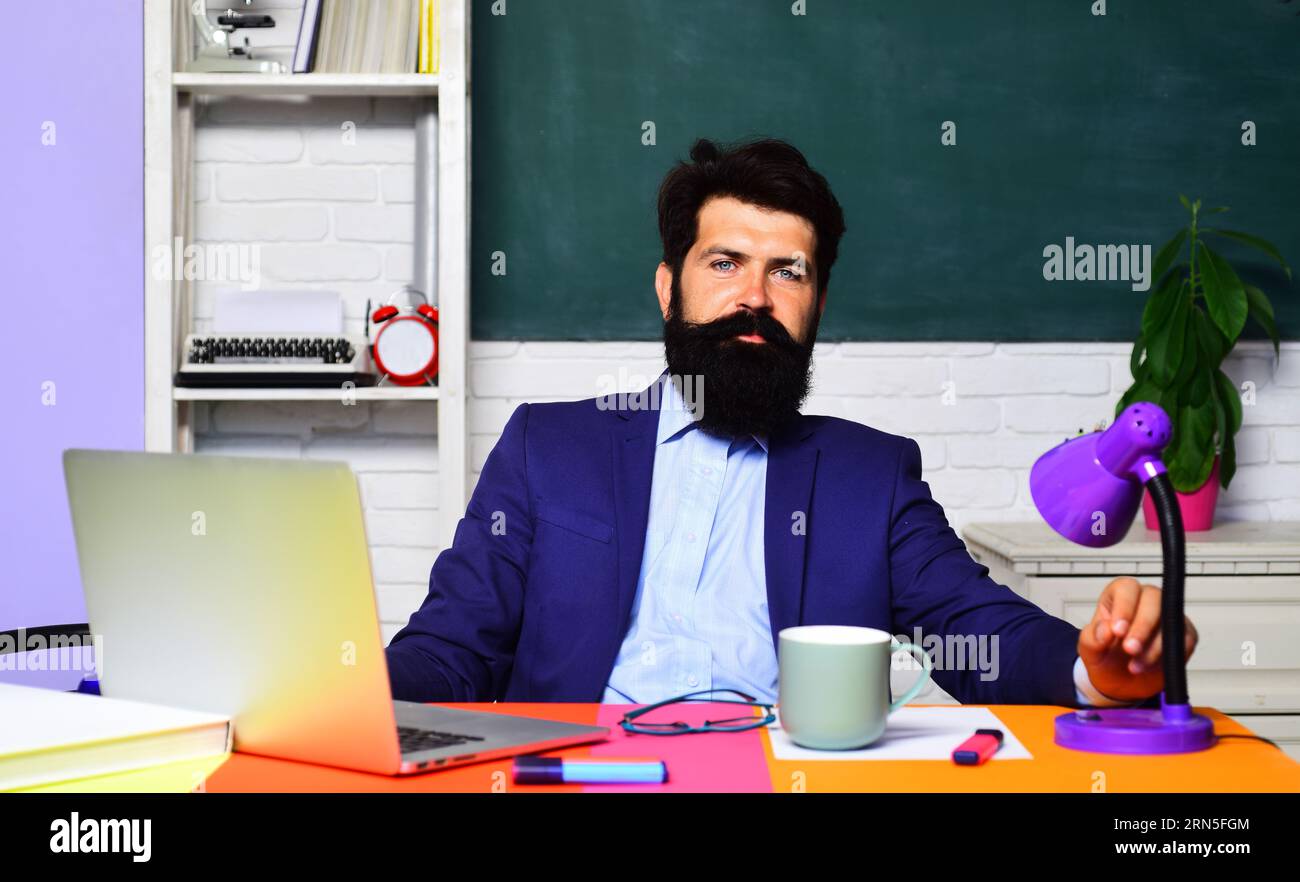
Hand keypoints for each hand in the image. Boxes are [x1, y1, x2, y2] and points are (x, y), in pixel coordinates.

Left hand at [1077, 577, 1198, 702]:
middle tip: (1130, 649)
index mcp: (1119, 596)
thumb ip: (1093, 638)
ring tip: (1135, 666)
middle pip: (1153, 599)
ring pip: (1170, 619)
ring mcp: (1169, 616)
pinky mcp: (1185, 634)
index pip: (1126, 588)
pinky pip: (1184, 640)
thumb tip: (1106, 630)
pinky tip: (1150, 666)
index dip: (1124, 607)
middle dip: (1142, 627)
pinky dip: (1168, 656)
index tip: (1117, 630)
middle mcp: (1146, 600)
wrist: (1122, 683)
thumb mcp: (1090, 650)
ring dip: (1153, 646)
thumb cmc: (1106, 658)